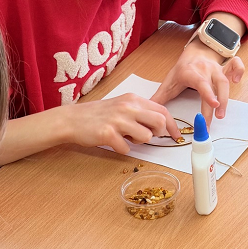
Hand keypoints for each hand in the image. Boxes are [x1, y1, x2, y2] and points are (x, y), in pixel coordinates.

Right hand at [63, 93, 178, 154]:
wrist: (72, 119)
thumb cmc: (97, 114)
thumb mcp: (121, 106)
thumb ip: (139, 112)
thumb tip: (160, 124)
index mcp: (133, 99)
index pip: (162, 110)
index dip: (172, 125)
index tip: (175, 135)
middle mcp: (127, 107)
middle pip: (159, 122)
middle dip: (158, 134)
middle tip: (148, 136)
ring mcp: (118, 120)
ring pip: (146, 137)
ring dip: (139, 142)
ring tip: (126, 138)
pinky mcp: (108, 134)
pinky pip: (127, 148)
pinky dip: (122, 149)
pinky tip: (113, 142)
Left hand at [154, 42, 244, 123]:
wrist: (194, 52)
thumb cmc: (183, 70)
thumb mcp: (169, 82)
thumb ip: (160, 97)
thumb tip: (150, 111)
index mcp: (190, 72)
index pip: (201, 83)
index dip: (208, 93)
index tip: (213, 104)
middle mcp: (205, 69)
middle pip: (215, 86)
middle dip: (217, 103)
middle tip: (214, 120)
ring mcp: (216, 68)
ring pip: (225, 81)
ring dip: (226, 98)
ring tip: (222, 113)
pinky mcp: (225, 68)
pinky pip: (236, 65)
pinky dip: (239, 71)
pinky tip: (237, 81)